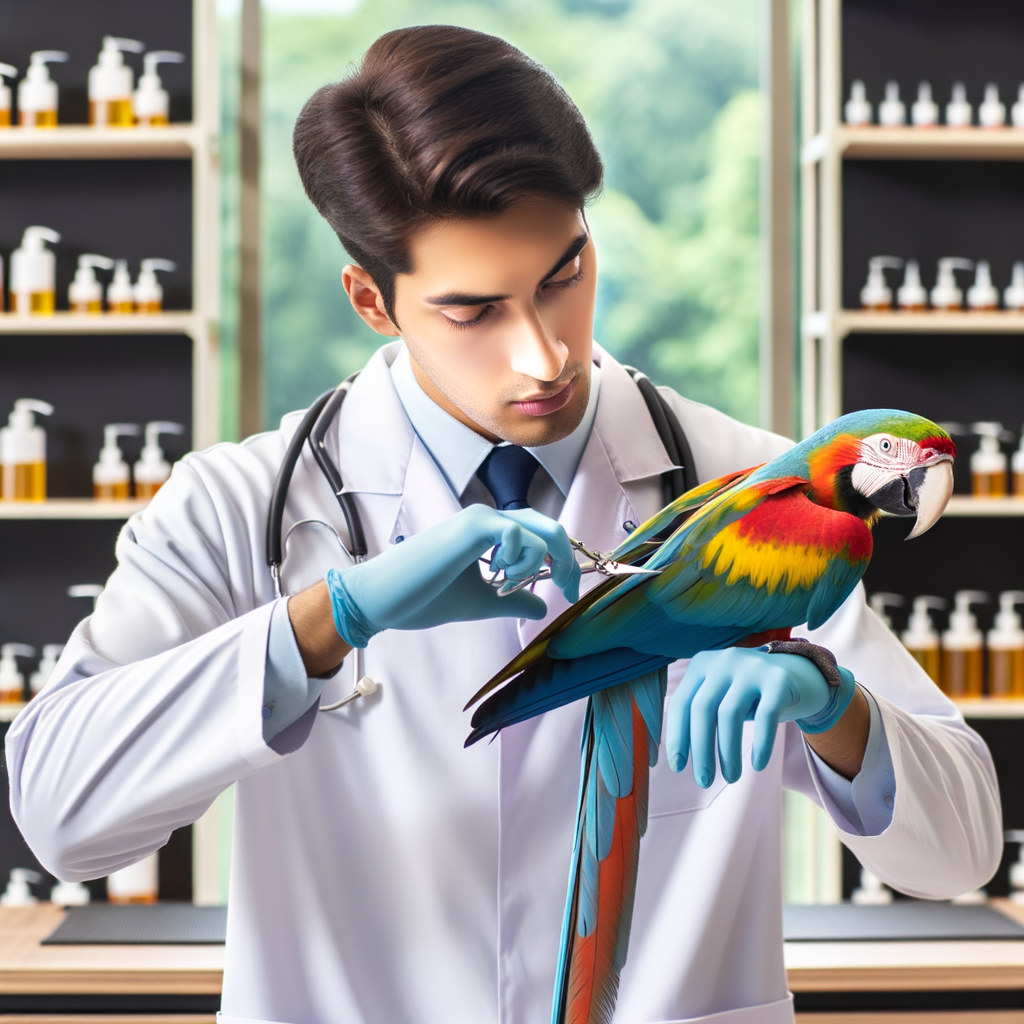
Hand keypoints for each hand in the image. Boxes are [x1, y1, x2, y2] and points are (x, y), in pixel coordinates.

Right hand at [326, 504, 580, 646]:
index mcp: (489, 532)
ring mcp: (479, 519)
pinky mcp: (471, 527)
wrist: (382, 600)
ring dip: (538, 565)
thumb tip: (542, 607)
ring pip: (541, 529)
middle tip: (567, 590)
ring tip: (508, 586)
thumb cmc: (422, 597)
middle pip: (551, 527)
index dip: (564, 561)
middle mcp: (487, 518)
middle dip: (567, 561)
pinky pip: (518, 534)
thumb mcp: (480, 602)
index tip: (569, 591)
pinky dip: (521, 560)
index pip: (542, 534)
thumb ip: (512, 600)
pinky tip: (499, 578)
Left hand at [666, 647, 844, 787]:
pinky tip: (757, 765)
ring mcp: (752, 667)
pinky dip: (760, 745)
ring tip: (731, 778)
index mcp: (702, 664)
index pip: (681, 702)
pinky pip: (766, 717)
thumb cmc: (750, 695)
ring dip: (728, 753)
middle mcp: (724, 661)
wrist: (800, 675)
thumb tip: (675, 757)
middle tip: (703, 781)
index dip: (676, 736)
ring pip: (730, 715)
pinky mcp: (779, 680)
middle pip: (703, 709)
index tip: (677, 766)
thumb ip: (699, 715)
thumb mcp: (721, 695)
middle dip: (700, 749)